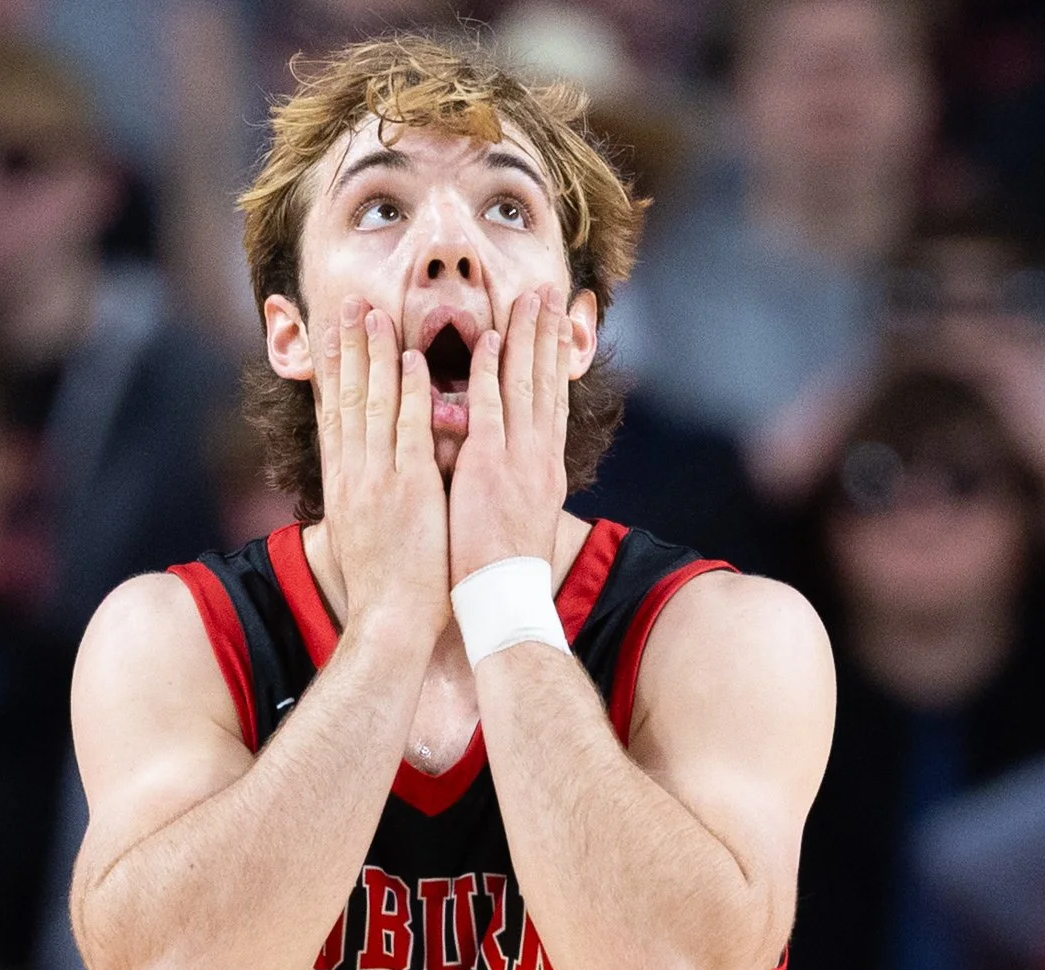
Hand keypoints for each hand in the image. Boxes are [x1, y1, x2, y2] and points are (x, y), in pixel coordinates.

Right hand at [313, 295, 449, 640]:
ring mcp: (380, 479)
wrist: (390, 622)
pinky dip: (411, 393)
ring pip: (375, 404)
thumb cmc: (383, 587)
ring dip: (375, 356)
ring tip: (375, 315)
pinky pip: (410, 429)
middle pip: (347, 399)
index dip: (332, 373)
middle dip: (347, 350)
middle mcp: (354, 474)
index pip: (334, 416)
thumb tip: (358, 485)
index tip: (331, 338)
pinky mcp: (410, 488)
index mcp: (343, 484)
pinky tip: (412, 360)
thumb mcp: (358, 536)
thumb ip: (361, 501)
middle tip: (348, 307)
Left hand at [448, 287, 572, 587]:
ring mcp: (517, 460)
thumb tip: (508, 472)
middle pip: (546, 383)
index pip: (552, 404)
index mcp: (545, 470)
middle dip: (547, 335)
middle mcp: (539, 457)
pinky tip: (488, 340)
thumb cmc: (503, 572)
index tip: (556, 327)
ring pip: (524, 385)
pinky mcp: (489, 467)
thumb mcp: (519, 521)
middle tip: (548, 292)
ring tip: (528, 298)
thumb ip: (516, 487)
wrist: (505, 601)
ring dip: (525, 337)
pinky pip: (489, 408)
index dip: (554, 362)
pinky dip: (489, 372)